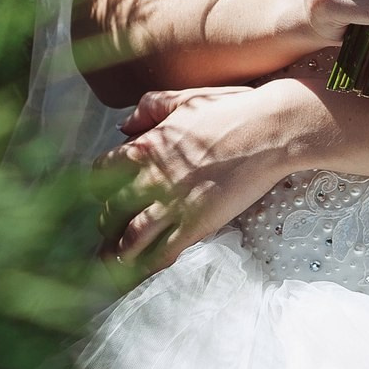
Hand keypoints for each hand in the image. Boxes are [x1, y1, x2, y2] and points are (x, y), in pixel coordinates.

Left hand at [104, 79, 326, 269]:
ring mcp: (174, 204)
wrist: (269, 130)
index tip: (102, 192)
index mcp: (147, 146)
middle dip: (106, 222)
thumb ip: (148, 109)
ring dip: (121, 250)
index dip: (99, 184)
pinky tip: (145, 268)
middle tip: (107, 231)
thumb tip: (124, 126)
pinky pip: (165, 251)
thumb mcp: (184, 99)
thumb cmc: (231, 110)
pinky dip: (150, 263)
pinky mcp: (197, 224)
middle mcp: (153, 178)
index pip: (103, 170)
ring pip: (132, 236)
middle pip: (112, 208)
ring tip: (117, 259)